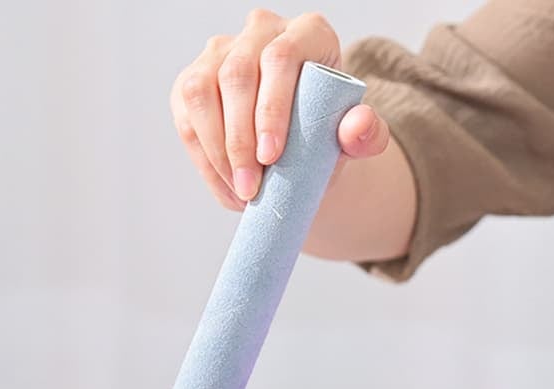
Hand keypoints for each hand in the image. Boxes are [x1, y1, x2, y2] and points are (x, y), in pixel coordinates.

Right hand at [171, 9, 388, 209]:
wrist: (307, 152)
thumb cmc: (330, 137)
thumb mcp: (353, 139)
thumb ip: (366, 133)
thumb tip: (358, 126)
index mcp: (307, 33)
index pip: (281, 58)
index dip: (271, 107)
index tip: (272, 156)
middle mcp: (260, 31)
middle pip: (236, 75)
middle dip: (240, 139)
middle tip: (253, 188)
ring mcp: (222, 53)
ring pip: (201, 92)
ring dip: (217, 150)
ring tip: (241, 193)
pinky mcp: (194, 82)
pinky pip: (187, 117)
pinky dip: (205, 159)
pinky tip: (227, 189)